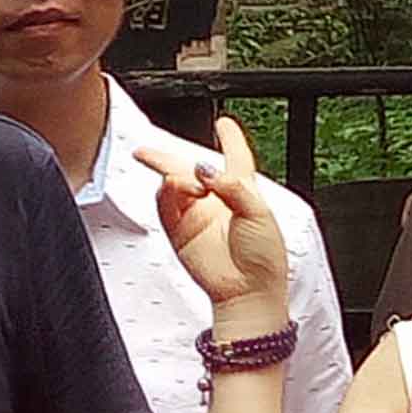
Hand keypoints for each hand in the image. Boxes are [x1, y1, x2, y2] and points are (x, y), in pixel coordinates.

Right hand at [134, 117, 294, 313]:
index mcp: (242, 191)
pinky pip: (164, 207)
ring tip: (193, 185)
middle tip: (147, 153)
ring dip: (177, 177)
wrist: (249, 290)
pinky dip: (166, 193)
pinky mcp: (181, 232)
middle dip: (166, 158)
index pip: (235, 157)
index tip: (223, 122)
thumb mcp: (259, 212)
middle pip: (188, 169)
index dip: (229, 138)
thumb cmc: (264, 257)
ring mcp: (196, 216)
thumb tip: (206, 169)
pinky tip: (174, 189)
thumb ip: (232, 185)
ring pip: (173, 185)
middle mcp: (216, 200)